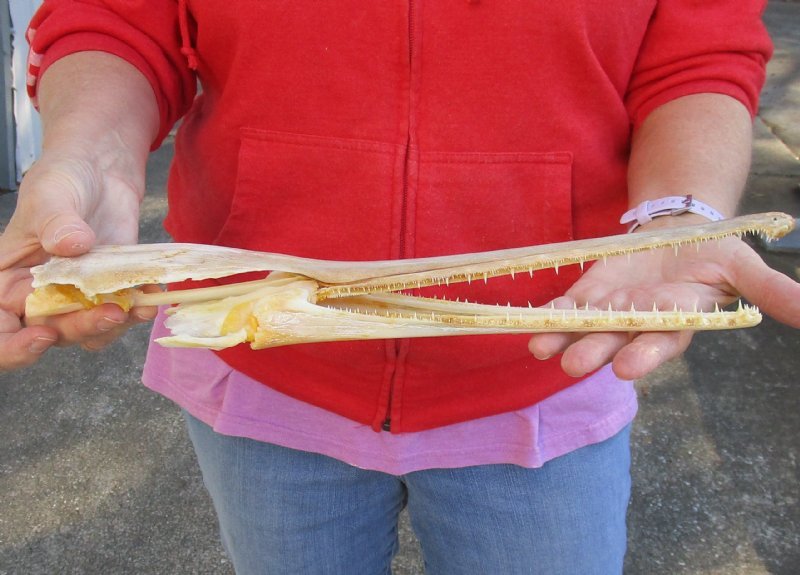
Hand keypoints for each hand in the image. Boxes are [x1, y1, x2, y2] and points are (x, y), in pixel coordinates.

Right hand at [0, 149, 155, 370]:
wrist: (102, 169)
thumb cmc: (63, 177)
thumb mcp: (52, 194)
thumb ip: (57, 222)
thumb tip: (70, 246)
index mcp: (6, 279)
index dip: (13, 346)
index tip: (42, 334)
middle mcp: (38, 295)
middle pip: (51, 333)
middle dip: (80, 328)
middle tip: (109, 312)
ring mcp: (77, 296)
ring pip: (89, 332)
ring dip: (113, 326)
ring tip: (138, 307)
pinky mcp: (111, 289)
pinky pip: (120, 315)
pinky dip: (136, 311)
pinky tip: (151, 297)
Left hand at [528, 220, 799, 379]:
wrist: (675, 234)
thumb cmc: (710, 255)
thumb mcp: (741, 266)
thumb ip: (769, 290)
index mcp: (676, 322)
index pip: (660, 343)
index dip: (644, 355)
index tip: (627, 368)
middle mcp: (639, 325)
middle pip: (615, 342)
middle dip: (594, 352)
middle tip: (573, 366)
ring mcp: (611, 312)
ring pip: (586, 330)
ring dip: (563, 339)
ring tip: (540, 349)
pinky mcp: (590, 295)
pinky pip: (568, 308)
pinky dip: (552, 314)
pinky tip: (534, 321)